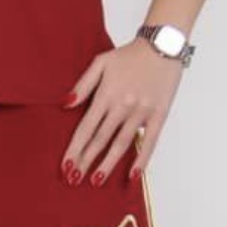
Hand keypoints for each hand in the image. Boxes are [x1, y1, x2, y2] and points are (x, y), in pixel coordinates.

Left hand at [61, 38, 183, 183]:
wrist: (161, 46)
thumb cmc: (129, 55)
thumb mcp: (100, 63)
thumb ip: (82, 85)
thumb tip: (65, 104)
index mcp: (106, 95)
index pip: (86, 129)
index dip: (74, 149)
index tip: (66, 166)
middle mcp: (122, 106)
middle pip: (100, 140)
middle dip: (85, 162)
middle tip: (74, 180)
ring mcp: (141, 113)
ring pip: (121, 144)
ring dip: (107, 164)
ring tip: (96, 181)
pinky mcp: (159, 116)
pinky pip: (149, 142)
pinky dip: (141, 159)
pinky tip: (131, 175)